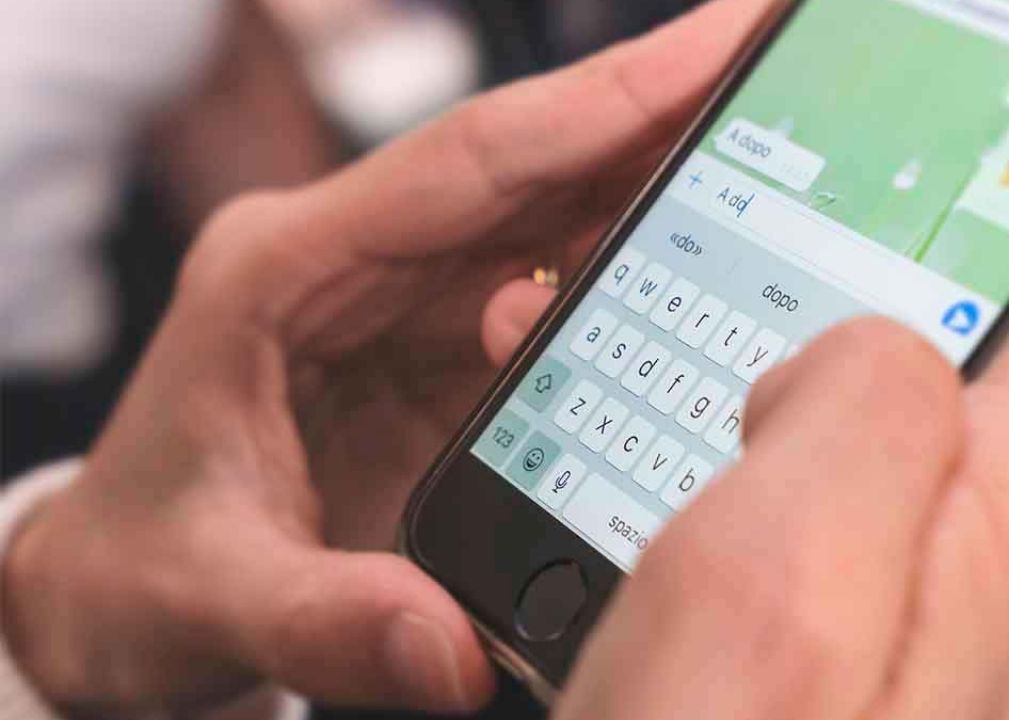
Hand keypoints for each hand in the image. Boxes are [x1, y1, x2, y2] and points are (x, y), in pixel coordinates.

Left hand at [1, 0, 771, 713]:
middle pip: (529, 166)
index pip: (464, 164)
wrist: (122, 591)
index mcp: (282, 271)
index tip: (713, 46)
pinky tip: (707, 263)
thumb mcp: (212, 597)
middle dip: (657, 111)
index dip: (599, 101)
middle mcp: (351, 260)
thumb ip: (330, 619)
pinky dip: (631, 271)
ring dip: (656, 183)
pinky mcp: (436, 349)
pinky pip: (551, 291)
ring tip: (772, 151)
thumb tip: (457, 651)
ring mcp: (400, 299)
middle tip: (774, 74)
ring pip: (550, 216)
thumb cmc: (141, 569)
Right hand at [552, 215, 1008, 719]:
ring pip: (914, 475)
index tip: (941, 190)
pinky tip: (698, 555)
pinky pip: (863, 564)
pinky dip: (786, 526)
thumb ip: (850, 418)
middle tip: (746, 336)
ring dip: (807, 435)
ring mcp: (963, 658)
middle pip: (1002, 387)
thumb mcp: (763, 588)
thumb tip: (864, 342)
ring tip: (696, 454)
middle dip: (875, 333)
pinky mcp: (893, 694)